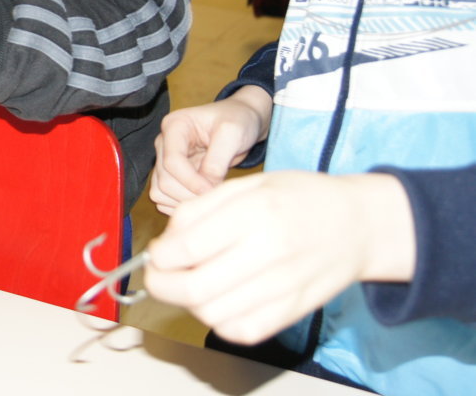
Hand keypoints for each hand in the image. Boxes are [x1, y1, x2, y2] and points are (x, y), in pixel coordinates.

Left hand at [144, 171, 415, 345]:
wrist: (358, 224)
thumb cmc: (300, 198)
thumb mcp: (248, 184)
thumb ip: (200, 209)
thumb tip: (166, 241)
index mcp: (254, 212)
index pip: (187, 247)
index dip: (159, 257)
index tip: (156, 254)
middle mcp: (269, 250)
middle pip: (194, 287)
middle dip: (162, 286)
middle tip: (159, 276)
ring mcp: (283, 285)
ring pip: (213, 314)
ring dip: (189, 303)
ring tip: (193, 283)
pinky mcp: (293, 311)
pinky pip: (242, 330)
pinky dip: (220, 322)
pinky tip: (221, 300)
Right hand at [149, 86, 271, 215]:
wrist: (241, 122)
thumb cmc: (237, 120)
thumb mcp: (233, 132)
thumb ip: (218, 159)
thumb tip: (206, 185)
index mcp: (174, 126)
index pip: (172, 161)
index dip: (191, 180)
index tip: (213, 188)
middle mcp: (164, 144)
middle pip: (164, 180)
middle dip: (189, 194)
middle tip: (215, 195)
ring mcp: (165, 160)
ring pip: (160, 192)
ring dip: (184, 201)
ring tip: (209, 197)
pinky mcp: (171, 175)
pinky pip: (164, 199)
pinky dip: (180, 205)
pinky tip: (201, 199)